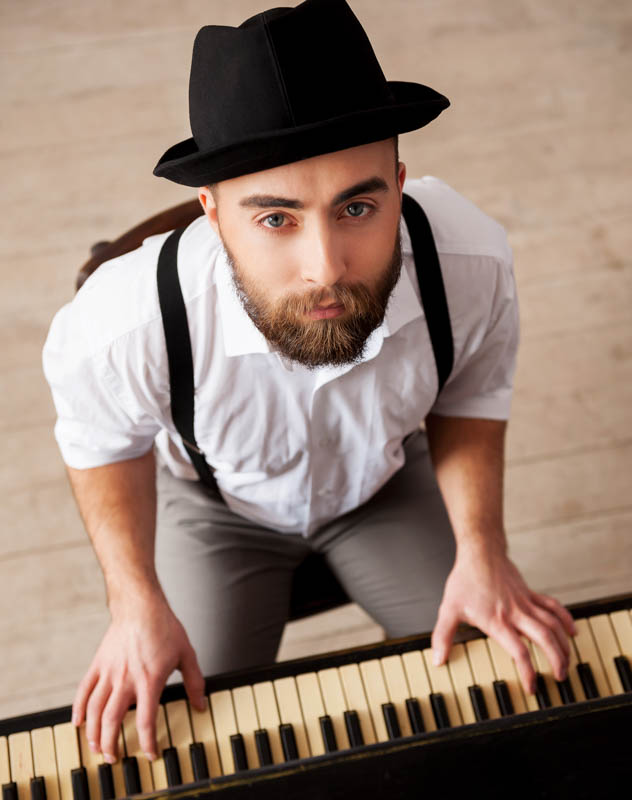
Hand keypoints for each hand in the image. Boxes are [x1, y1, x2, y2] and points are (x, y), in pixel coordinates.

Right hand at [71, 593, 206, 761]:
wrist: (140, 605)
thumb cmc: (164, 627)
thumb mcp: (186, 654)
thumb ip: (194, 682)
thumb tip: (200, 704)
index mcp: (149, 680)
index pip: (146, 721)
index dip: (147, 742)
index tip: (150, 754)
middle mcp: (126, 680)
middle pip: (112, 721)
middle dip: (110, 745)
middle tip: (114, 758)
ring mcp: (109, 672)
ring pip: (94, 710)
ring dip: (93, 733)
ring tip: (96, 747)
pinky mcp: (98, 664)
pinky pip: (84, 691)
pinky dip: (78, 709)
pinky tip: (78, 722)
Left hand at [431, 546, 576, 694]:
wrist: (480, 552)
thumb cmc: (465, 579)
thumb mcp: (449, 609)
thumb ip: (443, 636)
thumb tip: (437, 660)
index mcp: (497, 621)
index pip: (519, 651)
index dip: (528, 672)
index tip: (532, 687)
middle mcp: (515, 612)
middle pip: (544, 638)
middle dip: (557, 660)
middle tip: (560, 677)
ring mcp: (525, 602)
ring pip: (553, 624)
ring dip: (564, 644)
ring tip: (568, 661)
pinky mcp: (530, 593)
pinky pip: (553, 606)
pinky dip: (565, 619)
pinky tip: (571, 632)